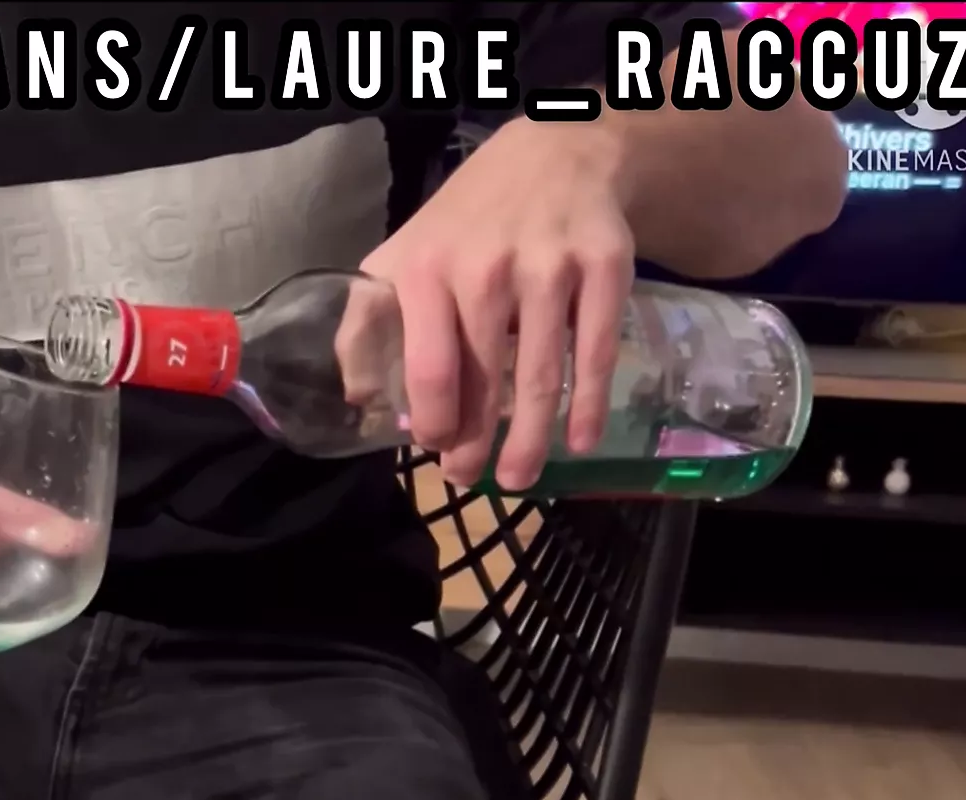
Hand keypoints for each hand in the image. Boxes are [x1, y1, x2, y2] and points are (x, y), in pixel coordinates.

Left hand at [361, 118, 636, 491]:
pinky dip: (590, 404)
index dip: (433, 421)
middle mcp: (488, 268)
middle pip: (485, 381)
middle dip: (476, 443)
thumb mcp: (402, 256)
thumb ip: (367, 322)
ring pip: (542, 376)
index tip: (434, 447)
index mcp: (427, 269)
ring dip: (530, 440)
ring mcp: (551, 267)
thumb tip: (360, 399)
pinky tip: (580, 441)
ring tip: (519, 478)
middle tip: (470, 478)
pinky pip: (596, 352)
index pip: (430, 368)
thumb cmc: (466, 222)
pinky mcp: (605, 267)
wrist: (552, 156)